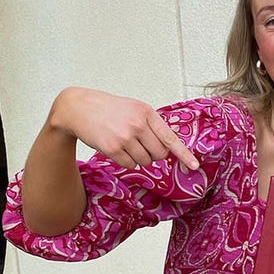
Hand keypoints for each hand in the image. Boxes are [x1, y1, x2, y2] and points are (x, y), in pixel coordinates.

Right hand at [49, 87, 199, 170]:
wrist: (78, 108)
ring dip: (138, 157)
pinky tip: (116, 147)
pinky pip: (130, 164)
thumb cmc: (109, 109)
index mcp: (147, 113)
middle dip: (153, 154)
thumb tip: (167, 148)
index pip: (170, 138)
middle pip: (159, 154)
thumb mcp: (134, 108)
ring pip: (145, 161)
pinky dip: (125, 160)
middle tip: (140, 144)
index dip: (184, 154)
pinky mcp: (112, 148)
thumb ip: (152, 125)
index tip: (195, 165)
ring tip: (124, 142)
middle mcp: (138, 125)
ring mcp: (125, 137)